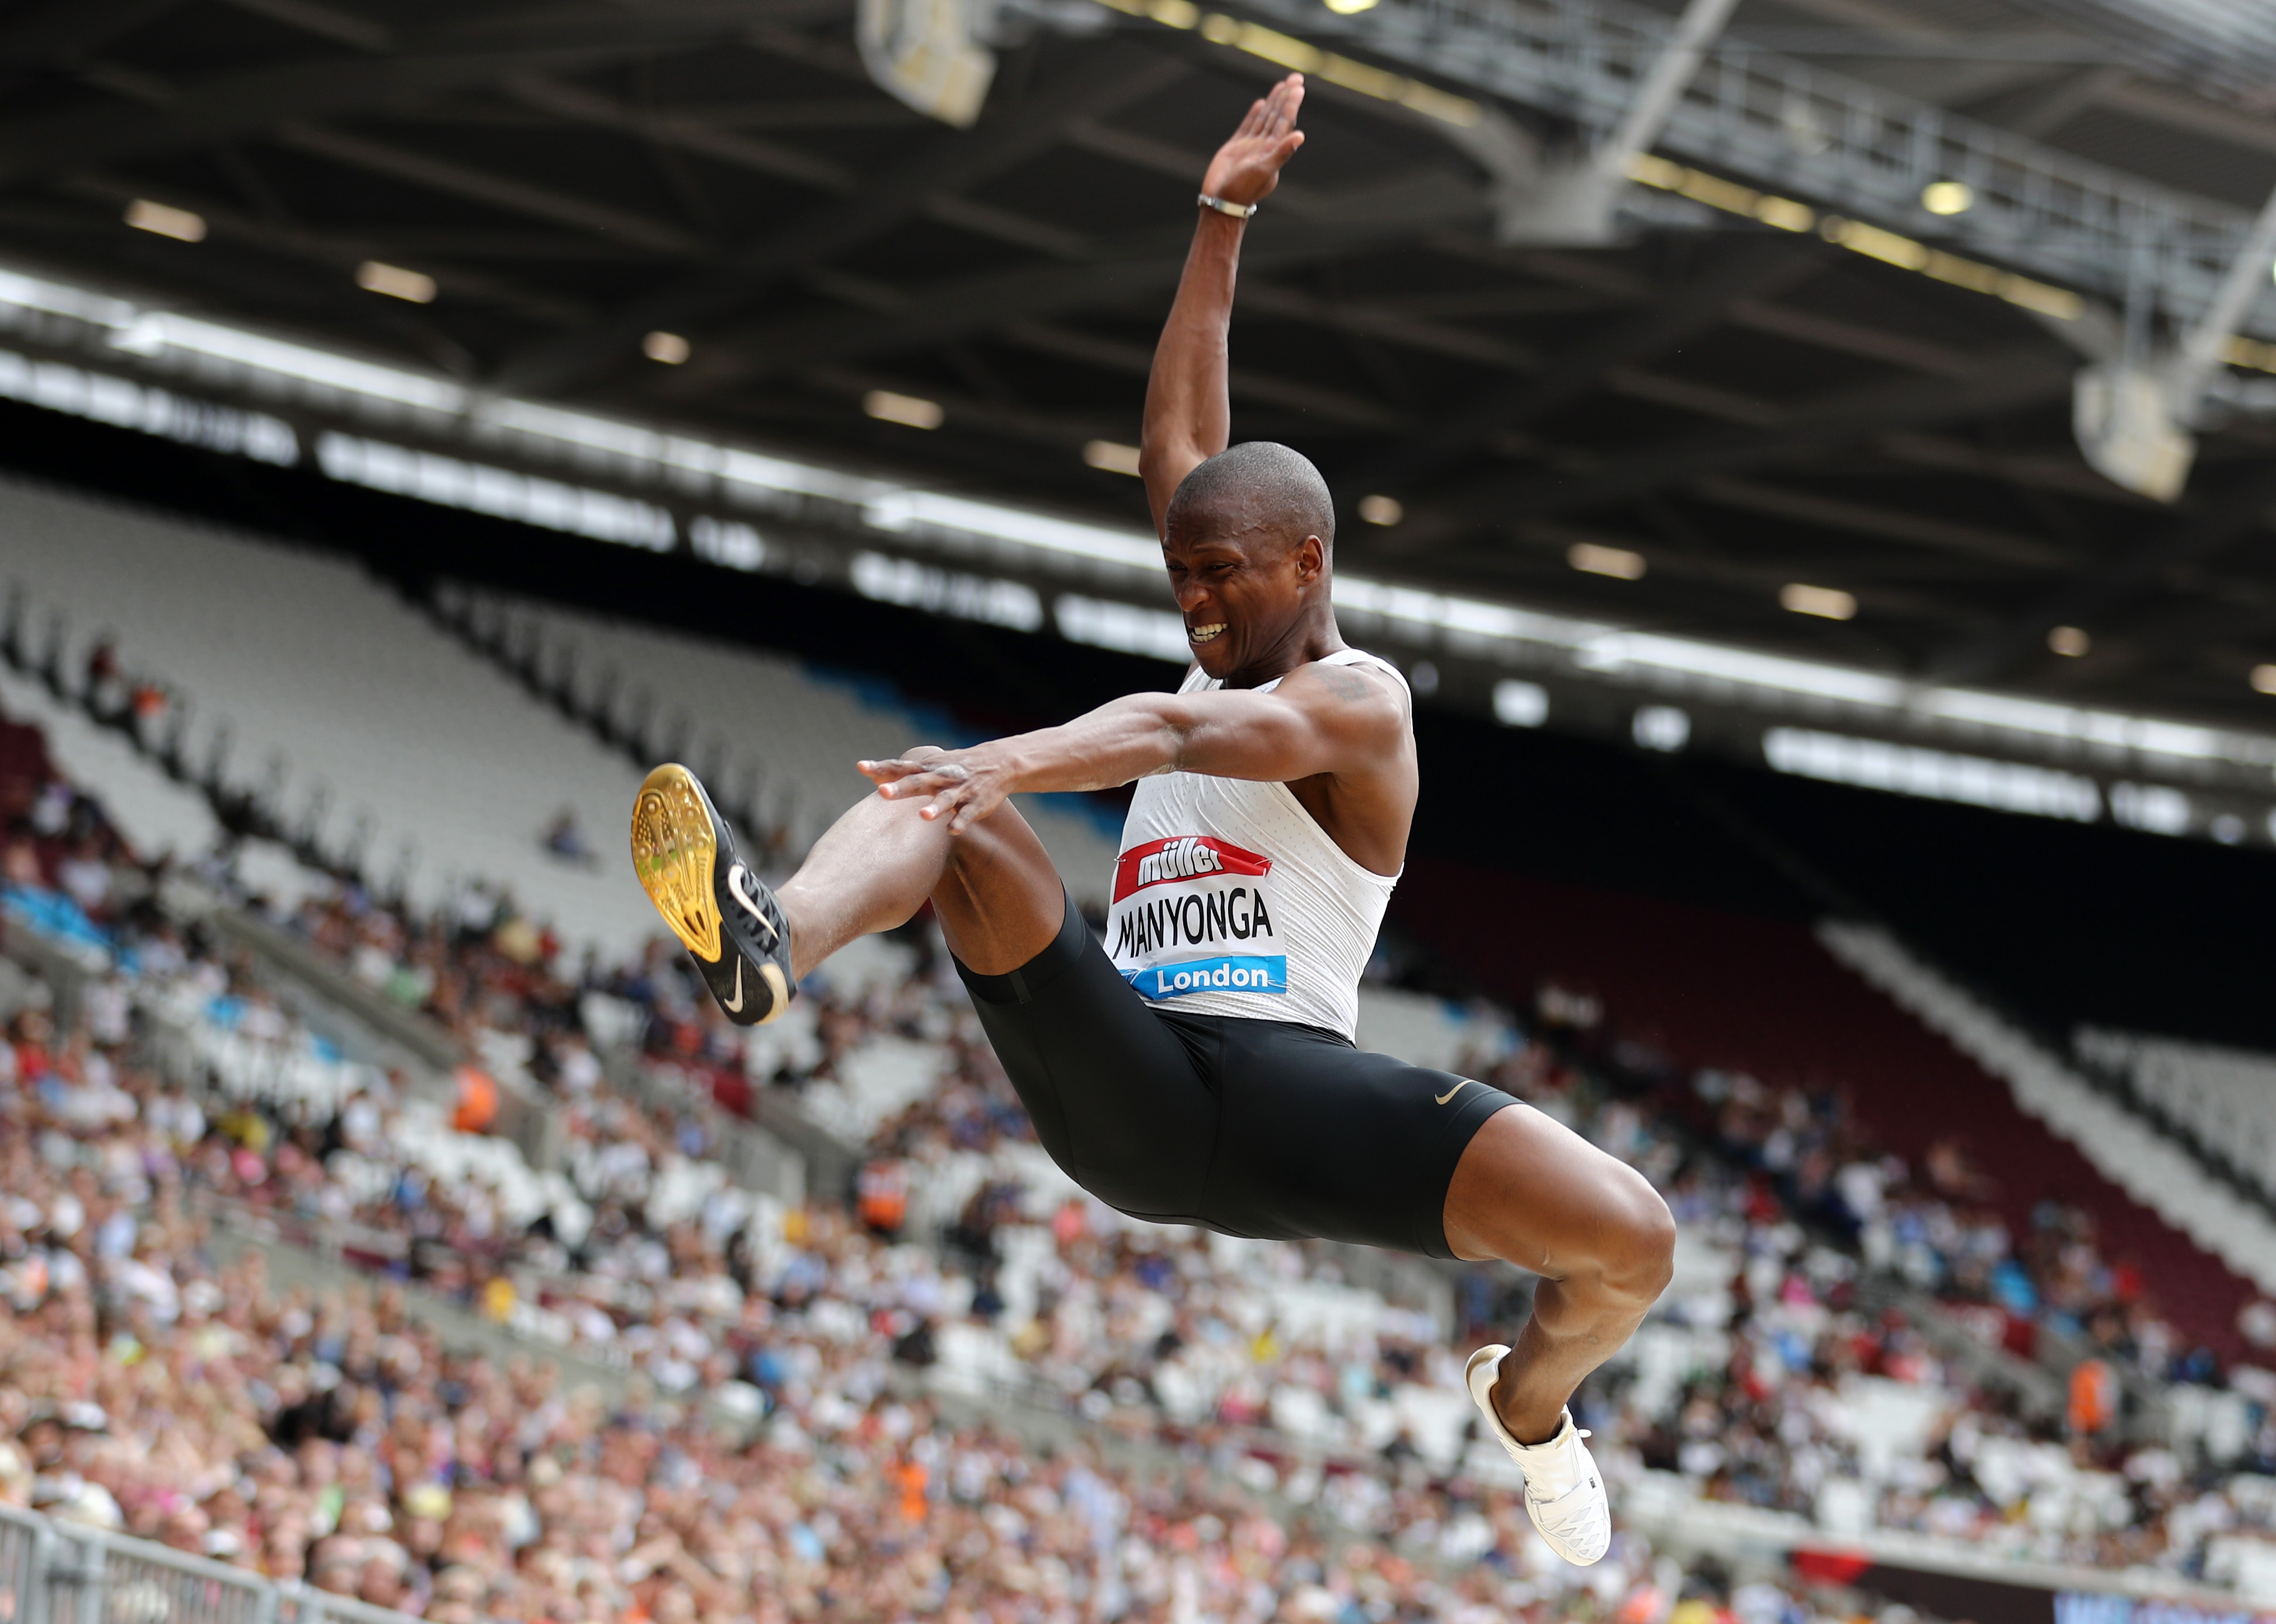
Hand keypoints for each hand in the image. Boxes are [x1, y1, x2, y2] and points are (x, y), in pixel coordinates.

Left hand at [859, 746, 1017, 834]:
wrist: (999, 762)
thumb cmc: (954, 767)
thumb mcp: (930, 766)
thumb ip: (903, 773)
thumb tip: (873, 778)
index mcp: (927, 768)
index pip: (900, 767)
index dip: (880, 767)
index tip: (861, 767)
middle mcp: (941, 777)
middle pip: (918, 782)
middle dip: (901, 788)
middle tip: (882, 792)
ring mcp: (960, 790)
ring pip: (946, 799)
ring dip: (935, 807)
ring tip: (924, 816)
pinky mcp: (976, 804)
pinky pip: (967, 814)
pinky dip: (961, 821)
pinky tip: (953, 830)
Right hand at [1201, 73, 1305, 207]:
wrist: (1221, 203)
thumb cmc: (1244, 190)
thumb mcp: (1264, 170)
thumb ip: (1282, 153)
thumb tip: (1300, 136)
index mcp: (1274, 151)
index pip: (1285, 122)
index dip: (1291, 105)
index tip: (1298, 87)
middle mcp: (1264, 147)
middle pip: (1278, 117)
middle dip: (1286, 98)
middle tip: (1296, 78)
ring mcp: (1250, 147)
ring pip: (1265, 119)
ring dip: (1273, 103)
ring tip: (1282, 85)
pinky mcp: (1235, 148)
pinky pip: (1248, 127)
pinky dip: (1255, 115)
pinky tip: (1261, 104)